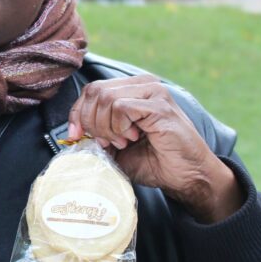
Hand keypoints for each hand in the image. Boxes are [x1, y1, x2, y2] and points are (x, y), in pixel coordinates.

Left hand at [67, 74, 243, 223]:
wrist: (187, 177)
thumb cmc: (155, 162)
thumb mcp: (116, 147)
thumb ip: (97, 134)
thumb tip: (73, 133)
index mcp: (133, 89)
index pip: (92, 90)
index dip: (77, 113)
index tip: (76, 136)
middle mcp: (144, 84)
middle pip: (95, 91)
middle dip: (91, 122)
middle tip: (108, 143)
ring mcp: (153, 92)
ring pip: (106, 98)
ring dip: (106, 127)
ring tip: (123, 142)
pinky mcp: (159, 105)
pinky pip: (120, 107)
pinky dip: (118, 127)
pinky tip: (131, 138)